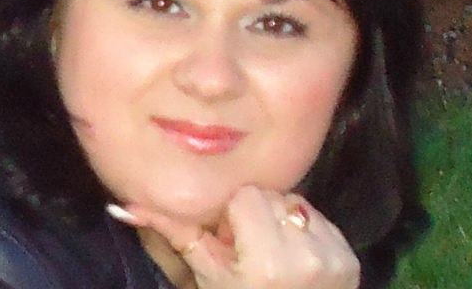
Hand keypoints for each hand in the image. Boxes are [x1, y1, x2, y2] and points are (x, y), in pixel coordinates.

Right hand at [108, 186, 359, 288]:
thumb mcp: (205, 276)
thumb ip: (171, 233)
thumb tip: (120, 206)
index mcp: (268, 261)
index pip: (247, 196)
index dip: (234, 217)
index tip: (232, 242)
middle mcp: (307, 254)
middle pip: (272, 196)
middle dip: (256, 213)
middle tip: (249, 247)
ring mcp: (334, 256)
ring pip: (295, 203)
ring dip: (280, 219)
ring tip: (271, 251)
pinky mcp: (350, 257)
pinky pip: (319, 218)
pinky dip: (303, 230)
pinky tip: (294, 257)